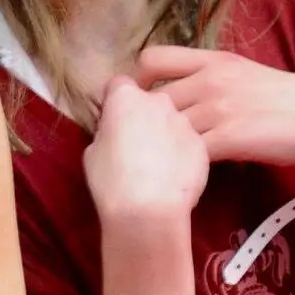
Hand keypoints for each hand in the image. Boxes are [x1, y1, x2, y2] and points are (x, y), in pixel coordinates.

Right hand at [82, 75, 210, 227]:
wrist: (150, 209)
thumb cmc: (111, 180)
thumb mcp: (92, 152)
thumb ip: (107, 131)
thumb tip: (115, 131)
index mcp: (126, 97)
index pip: (119, 84)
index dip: (115, 101)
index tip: (113, 119)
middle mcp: (159, 101)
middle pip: (151, 99)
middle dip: (144, 115)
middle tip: (136, 143)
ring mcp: (184, 122)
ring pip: (173, 121)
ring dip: (165, 134)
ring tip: (158, 164)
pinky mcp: (202, 145)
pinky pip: (189, 142)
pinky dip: (182, 153)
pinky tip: (173, 176)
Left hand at [134, 46, 294, 191]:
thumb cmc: (284, 102)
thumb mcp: (244, 75)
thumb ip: (210, 78)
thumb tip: (176, 92)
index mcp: (213, 60)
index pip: (153, 58)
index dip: (136, 82)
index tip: (135, 104)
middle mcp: (210, 79)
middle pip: (153, 100)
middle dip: (143, 124)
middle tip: (141, 145)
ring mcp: (218, 108)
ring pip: (166, 128)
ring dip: (160, 148)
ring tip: (159, 163)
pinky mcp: (227, 137)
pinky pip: (188, 151)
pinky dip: (180, 164)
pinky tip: (181, 174)